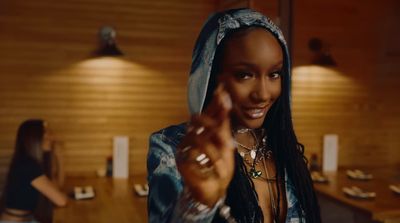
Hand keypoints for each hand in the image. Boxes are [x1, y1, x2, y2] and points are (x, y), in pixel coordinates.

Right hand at [177, 85, 234, 206]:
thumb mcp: (226, 145)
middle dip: (212, 118)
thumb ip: (224, 126)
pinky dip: (211, 161)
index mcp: (204, 132)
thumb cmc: (220, 168)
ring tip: (227, 151)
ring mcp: (186, 150)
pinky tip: (220, 166)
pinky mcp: (182, 163)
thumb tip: (225, 99)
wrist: (214, 191)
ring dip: (215, 145)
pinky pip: (195, 156)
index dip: (214, 102)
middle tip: (224, 116)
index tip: (222, 89)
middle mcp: (192, 138)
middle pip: (197, 120)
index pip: (208, 113)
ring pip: (198, 137)